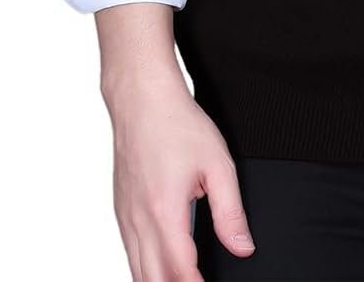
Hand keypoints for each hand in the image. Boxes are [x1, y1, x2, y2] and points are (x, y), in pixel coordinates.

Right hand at [104, 73, 255, 279]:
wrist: (142, 100)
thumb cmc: (178, 125)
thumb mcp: (218, 165)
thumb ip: (230, 212)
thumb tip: (243, 248)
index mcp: (165, 211)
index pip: (180, 270)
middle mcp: (139, 221)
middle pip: (153, 279)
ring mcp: (125, 217)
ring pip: (136, 271)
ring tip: (184, 280)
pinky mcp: (121, 211)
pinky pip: (129, 253)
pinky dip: (144, 269)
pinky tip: (161, 270)